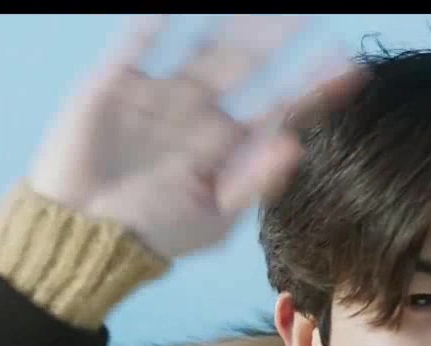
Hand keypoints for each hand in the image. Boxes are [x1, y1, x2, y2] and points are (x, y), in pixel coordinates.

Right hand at [27, 15, 365, 260]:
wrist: (80, 238)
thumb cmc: (152, 235)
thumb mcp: (212, 219)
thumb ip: (253, 181)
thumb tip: (295, 145)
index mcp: (225, 145)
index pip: (276, 107)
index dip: (311, 87)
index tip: (350, 67)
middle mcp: (198, 113)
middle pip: (246, 67)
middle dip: (278, 41)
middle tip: (311, 16)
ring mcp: (158, 95)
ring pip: (203, 48)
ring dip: (232, 25)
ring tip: (262, 7)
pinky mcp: (115, 85)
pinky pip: (138, 45)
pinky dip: (154, 23)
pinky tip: (176, 5)